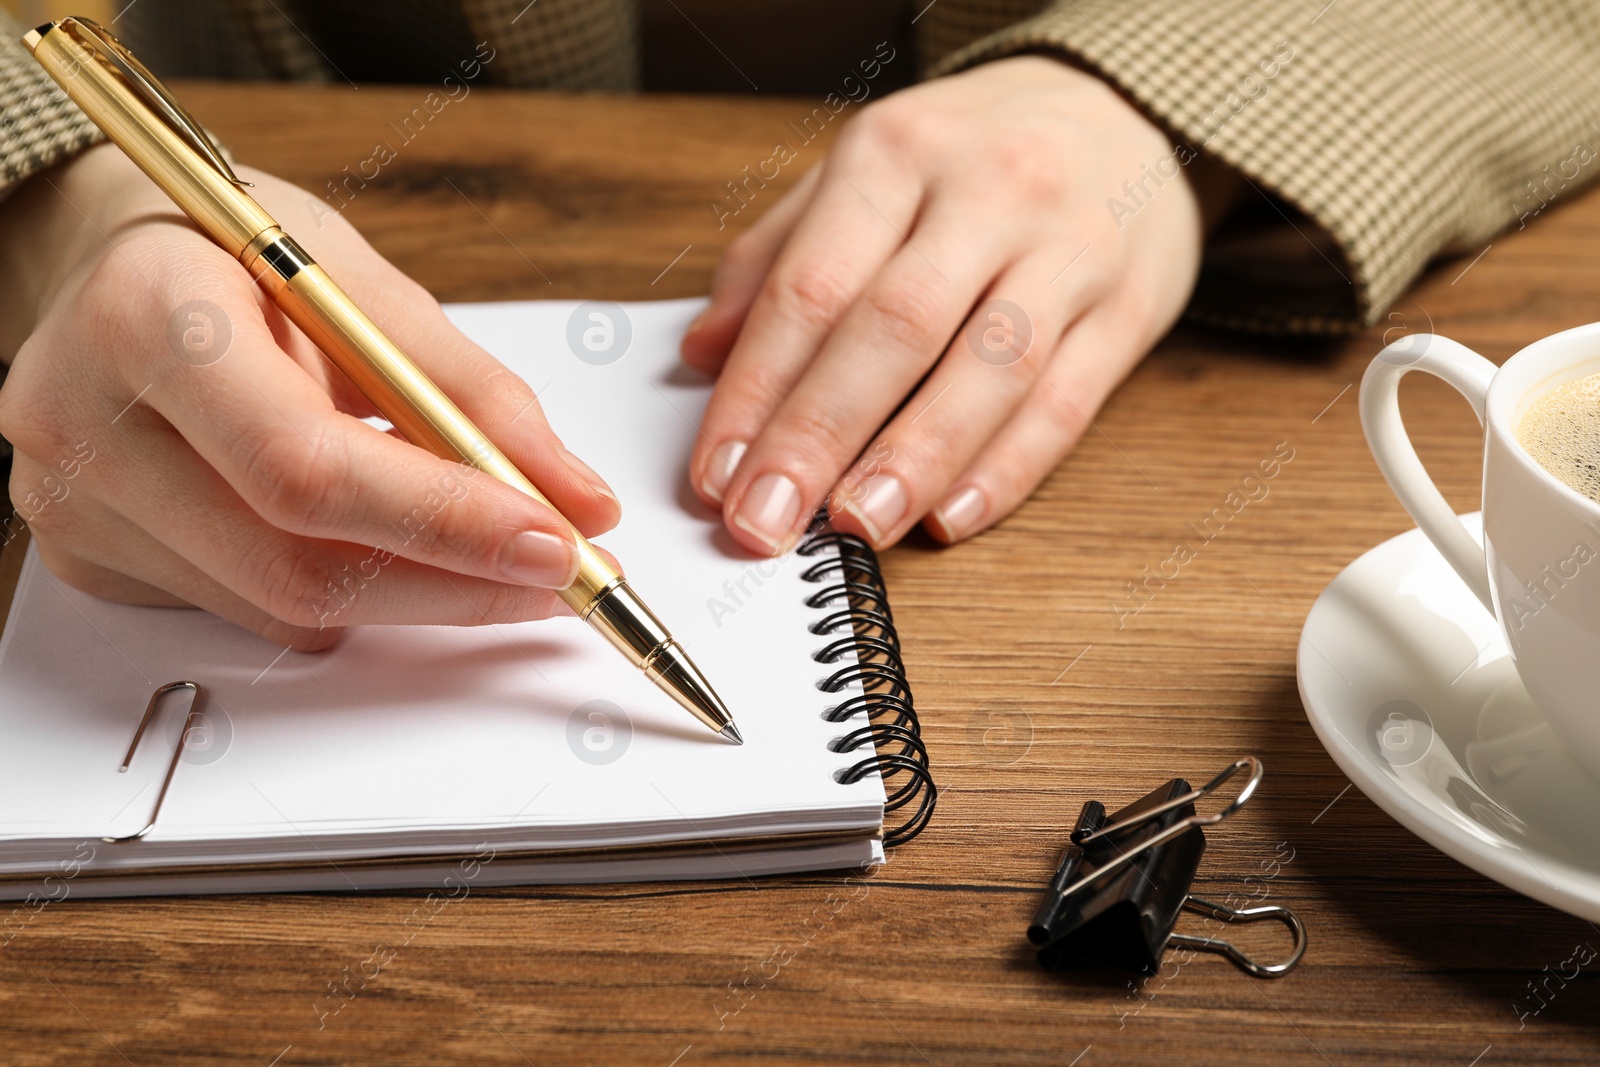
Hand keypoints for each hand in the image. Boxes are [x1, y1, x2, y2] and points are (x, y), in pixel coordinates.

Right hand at [0, 144, 619, 649]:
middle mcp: (87, 428)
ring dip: (416, 589)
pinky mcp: (93, 561)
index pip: (306, 466)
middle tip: (562, 572)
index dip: (445, 520)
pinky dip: (347, 584)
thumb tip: (578, 500)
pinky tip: (371, 531)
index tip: (557, 541)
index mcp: (147, 321)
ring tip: (483, 540)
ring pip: (288, 607)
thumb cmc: (232, 256)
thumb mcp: (362, 284)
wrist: (108, 266)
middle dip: (458, 582)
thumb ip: (474, 394)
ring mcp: (77, 509)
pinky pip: (257, 609)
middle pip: (300, 566)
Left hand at [682, 56, 1228, 553]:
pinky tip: (951, 516)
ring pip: (990, 369)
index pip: (812, 286)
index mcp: (897, 153)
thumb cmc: (972, 154)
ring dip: (914, 461)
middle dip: (818, 437)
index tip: (715, 473)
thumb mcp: (864, 172)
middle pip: (894, 329)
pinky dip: (1007, 469)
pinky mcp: (1128, 309)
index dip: (756, 389)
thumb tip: (702, 353)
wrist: (1126, 107)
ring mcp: (1069, 250)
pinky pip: (1067, 401)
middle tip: (765, 520)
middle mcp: (987, 193)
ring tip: (854, 528)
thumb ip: (779, 257)